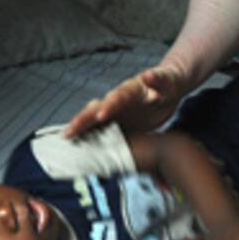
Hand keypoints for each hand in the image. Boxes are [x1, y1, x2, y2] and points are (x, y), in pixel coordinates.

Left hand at [63, 66, 185, 136]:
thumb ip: (115, 133)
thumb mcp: (132, 121)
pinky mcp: (161, 80)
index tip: (68, 135)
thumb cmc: (146, 106)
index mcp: (116, 107)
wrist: (170, 86)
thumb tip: (103, 162)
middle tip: (75, 128)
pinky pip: (157, 78)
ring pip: (126, 92)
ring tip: (104, 111)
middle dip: (90, 115)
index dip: (82, 124)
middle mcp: (125, 95)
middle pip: (104, 104)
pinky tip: (149, 77)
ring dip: (115, 101)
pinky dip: (153, 78)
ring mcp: (142, 88)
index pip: (95, 115)